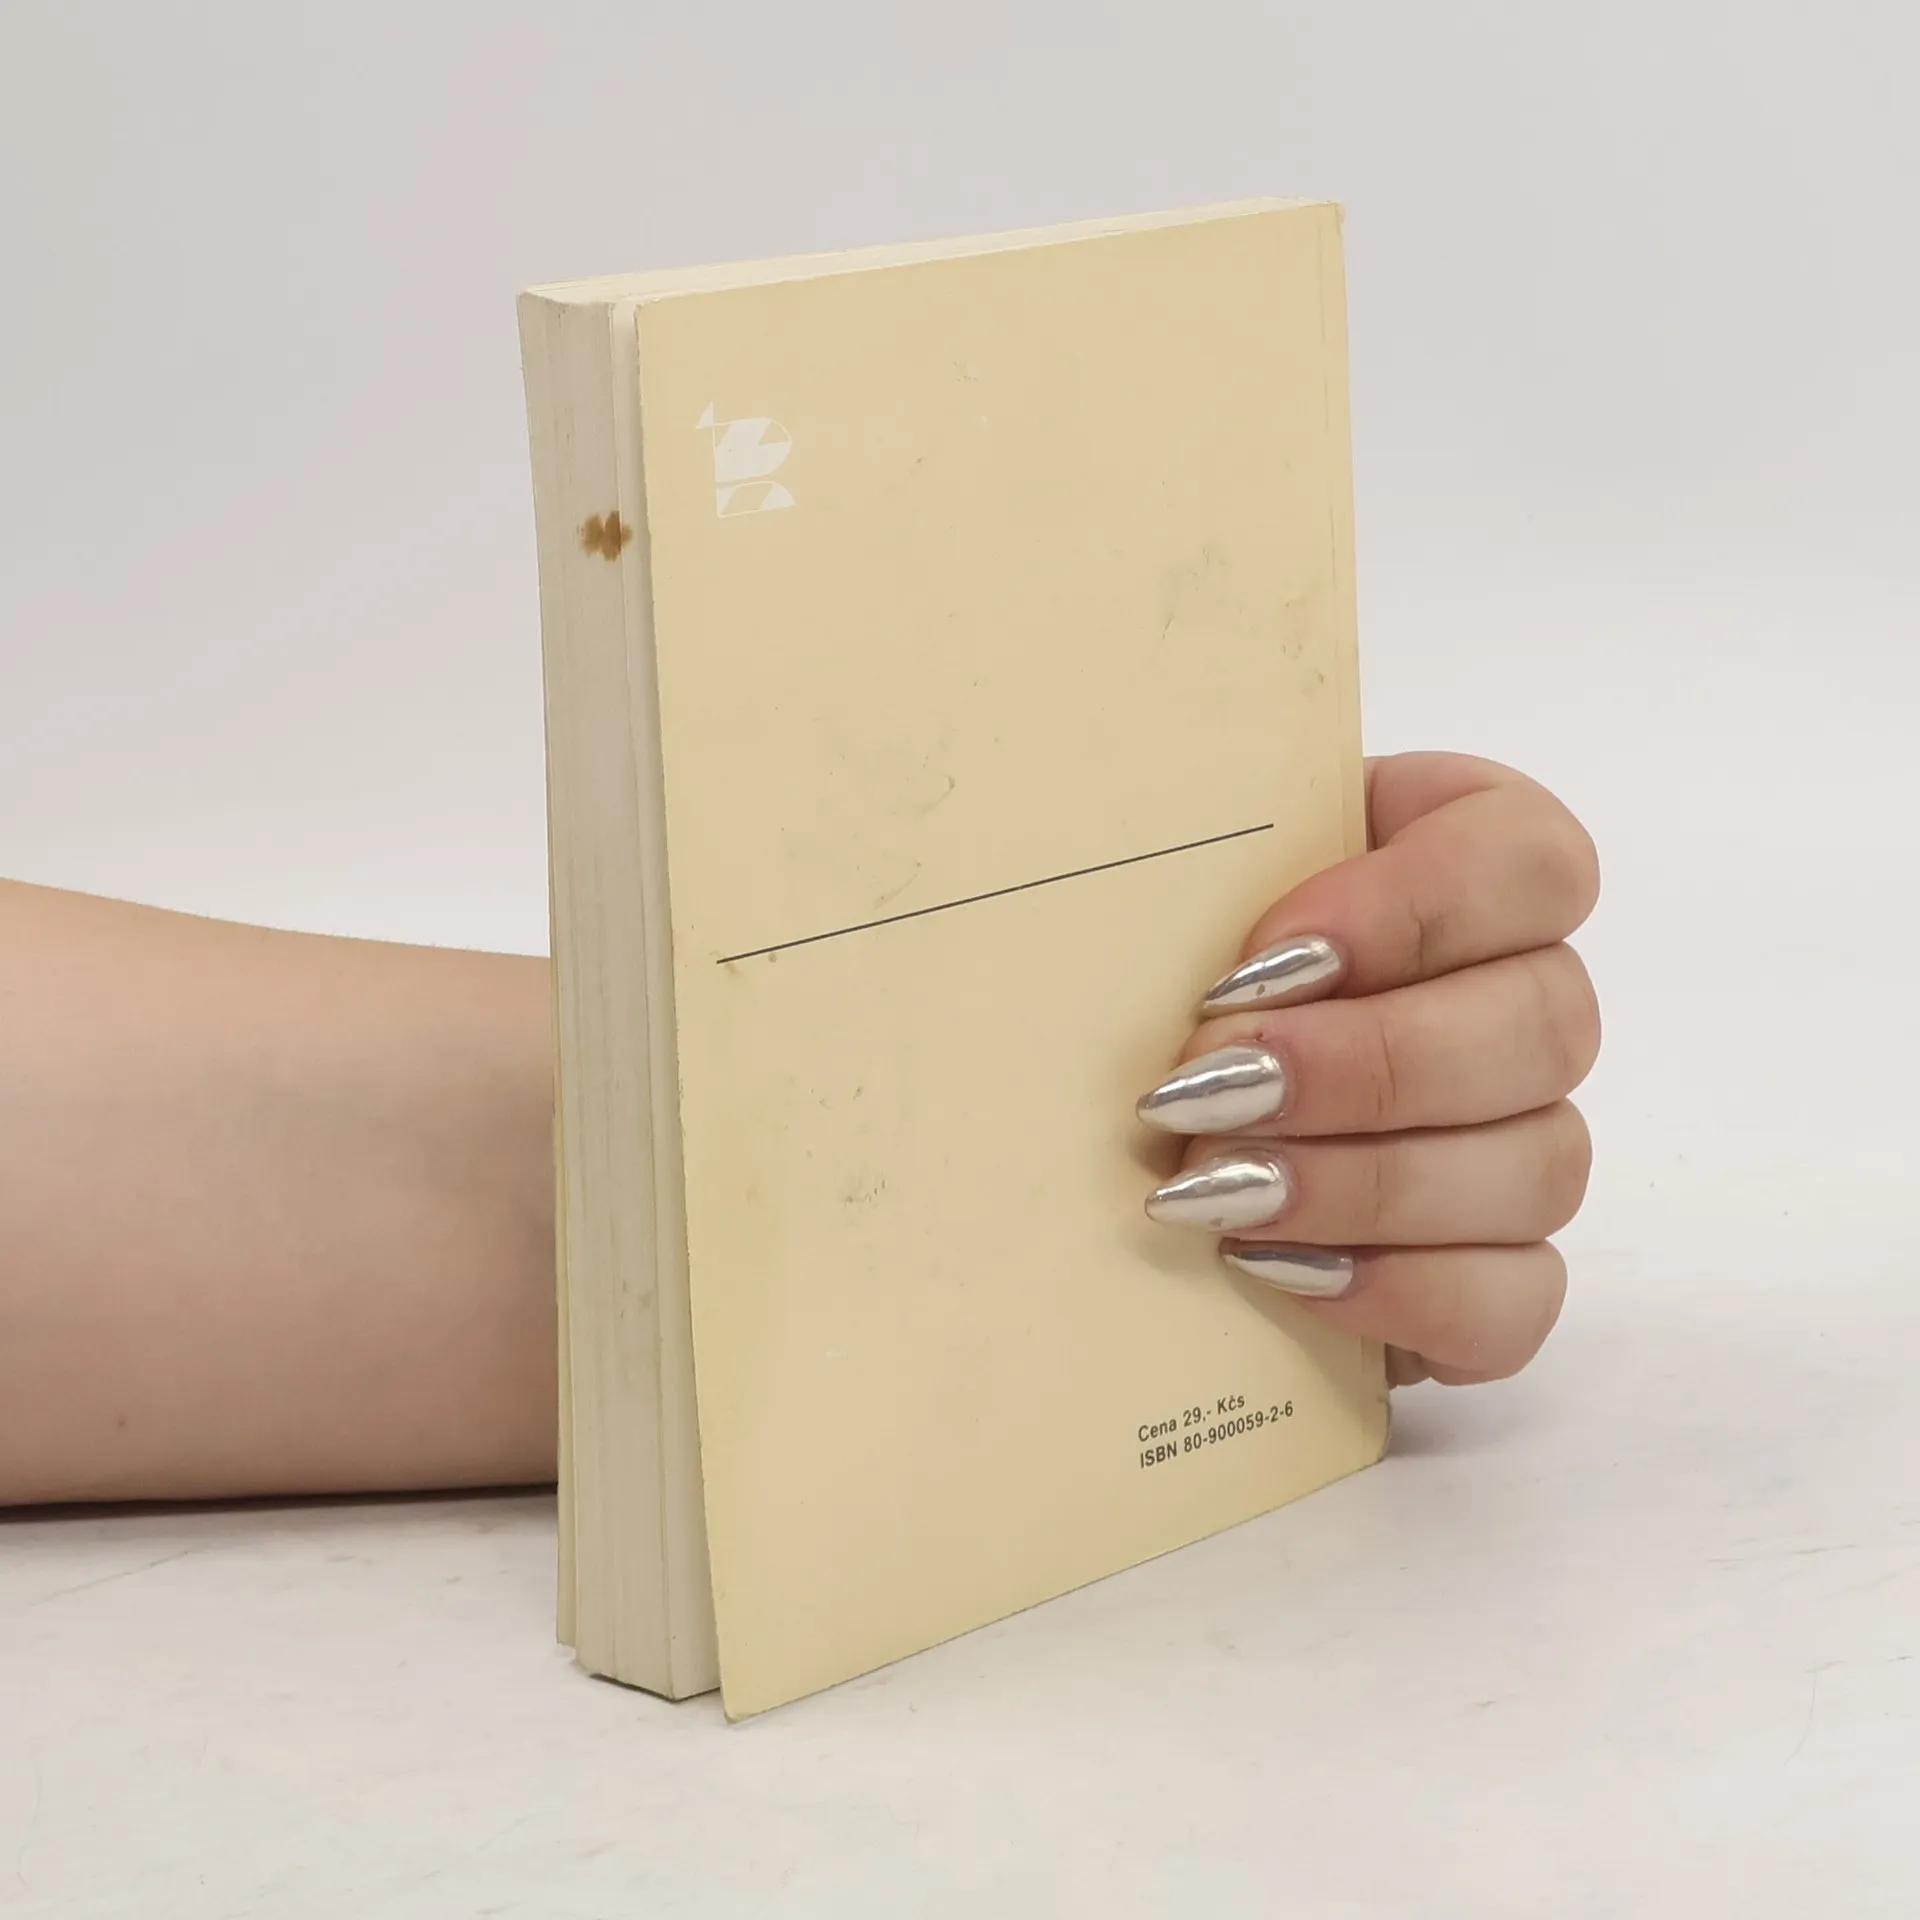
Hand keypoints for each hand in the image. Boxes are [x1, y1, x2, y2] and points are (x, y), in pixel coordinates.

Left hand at [1135, 753, 1599, 1386]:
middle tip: (1213, 1088)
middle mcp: (1526, 996)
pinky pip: (1514, 1299)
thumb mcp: (1169, 882)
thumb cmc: (1153, 958)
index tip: (1261, 961)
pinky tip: (1277, 1268)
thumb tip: (1175, 917)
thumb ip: (1198, 868)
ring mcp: (1528, 1138)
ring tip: (1216, 1189)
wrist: (1140, 1091)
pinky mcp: (1498, 1268)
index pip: (1528, 859)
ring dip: (1365, 1184)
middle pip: (1546, 1024)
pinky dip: (1400, 1291)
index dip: (1415, 907)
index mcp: (1468, 859)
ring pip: (1538, 1165)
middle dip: (1367, 1066)